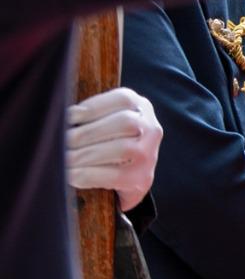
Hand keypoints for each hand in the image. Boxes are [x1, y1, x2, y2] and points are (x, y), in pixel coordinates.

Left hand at [67, 86, 160, 211]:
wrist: (123, 177)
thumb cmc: (103, 142)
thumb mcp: (101, 120)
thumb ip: (88, 115)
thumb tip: (59, 116)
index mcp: (141, 107)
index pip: (123, 100)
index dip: (93, 107)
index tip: (68, 117)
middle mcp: (151, 129)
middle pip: (124, 123)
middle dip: (86, 134)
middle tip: (61, 143)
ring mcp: (150, 155)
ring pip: (121, 149)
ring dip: (85, 155)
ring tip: (63, 159)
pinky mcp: (142, 178)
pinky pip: (114, 175)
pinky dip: (88, 175)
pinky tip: (71, 175)